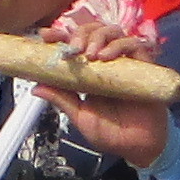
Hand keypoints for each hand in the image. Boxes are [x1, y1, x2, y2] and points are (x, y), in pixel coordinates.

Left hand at [47, 4, 170, 167]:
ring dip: (98, 37)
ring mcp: (126, 63)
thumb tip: (35, 87)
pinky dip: (119, 46)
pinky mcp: (144, 67)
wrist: (138, 148)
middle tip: (74, 49)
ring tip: (90, 55)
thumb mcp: (80, 116)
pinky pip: (134, 45)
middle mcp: (107, 62)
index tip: (46, 36)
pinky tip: (107, 57)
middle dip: (80, 34)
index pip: (75, 44)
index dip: (61, 35)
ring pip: (113, 32)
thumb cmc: (110, 133)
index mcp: (89, 71)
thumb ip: (62, 99)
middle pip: (93, 31)